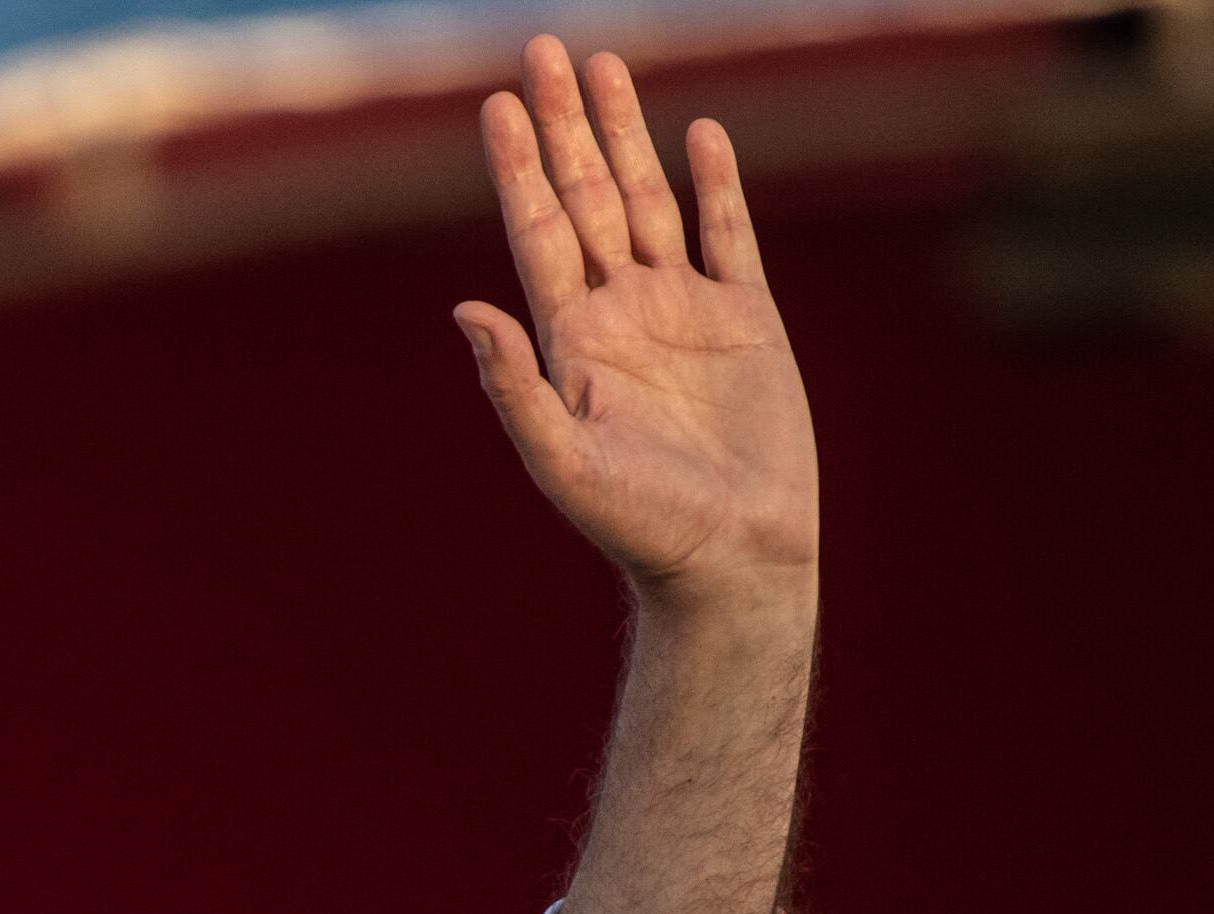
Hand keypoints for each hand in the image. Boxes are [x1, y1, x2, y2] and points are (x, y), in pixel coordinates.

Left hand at [458, 38, 816, 606]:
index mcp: (573, 341)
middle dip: (566, 125)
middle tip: (544, 51)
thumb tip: (465, 308)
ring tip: (606, 66)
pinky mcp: (748, 323)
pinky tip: (700, 134)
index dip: (519, 168)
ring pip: (649, 201)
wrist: (734, 561)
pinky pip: (729, 237)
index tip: (498, 105)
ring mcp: (685, 312)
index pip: (537, 233)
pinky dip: (716, 185)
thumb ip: (514, 387)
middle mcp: (623, 313)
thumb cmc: (642, 526)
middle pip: (586, 198)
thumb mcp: (564, 462)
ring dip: (627, 136)